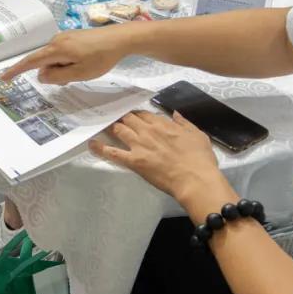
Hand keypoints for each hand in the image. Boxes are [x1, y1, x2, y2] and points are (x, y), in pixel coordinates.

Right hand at [0, 26, 136, 83]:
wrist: (120, 39)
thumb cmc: (101, 58)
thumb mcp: (79, 73)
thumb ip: (57, 76)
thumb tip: (41, 75)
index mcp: (56, 49)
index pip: (31, 61)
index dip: (16, 70)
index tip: (4, 78)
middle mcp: (57, 40)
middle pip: (44, 61)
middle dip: (52, 73)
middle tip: (72, 79)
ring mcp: (65, 37)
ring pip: (54, 58)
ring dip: (62, 69)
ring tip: (82, 70)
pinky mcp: (72, 37)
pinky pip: (62, 53)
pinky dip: (67, 63)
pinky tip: (83, 64)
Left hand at [92, 111, 224, 201]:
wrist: (194, 179)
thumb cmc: (200, 159)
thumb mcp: (198, 135)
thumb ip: (184, 123)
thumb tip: (175, 114)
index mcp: (163, 124)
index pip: (145, 114)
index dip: (138, 114)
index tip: (134, 115)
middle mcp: (148, 131)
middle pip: (129, 118)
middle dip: (123, 117)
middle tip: (116, 118)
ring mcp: (139, 145)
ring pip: (119, 129)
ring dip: (112, 126)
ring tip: (104, 125)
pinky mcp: (133, 160)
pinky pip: (113, 152)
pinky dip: (101, 147)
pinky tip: (92, 143)